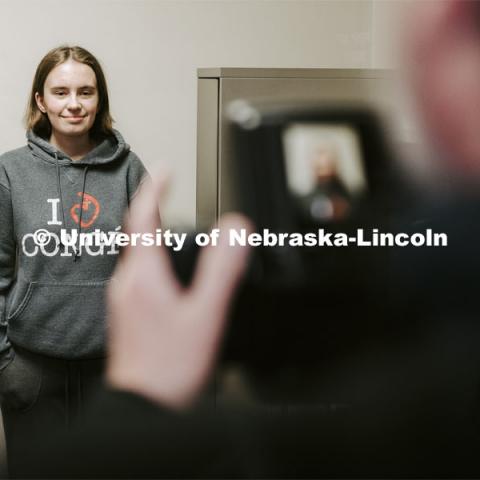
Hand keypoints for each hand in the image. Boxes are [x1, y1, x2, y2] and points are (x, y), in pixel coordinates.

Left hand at [106, 177, 251, 408]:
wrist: (144, 407)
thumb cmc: (170, 368)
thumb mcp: (206, 315)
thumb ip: (223, 270)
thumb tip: (236, 229)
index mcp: (144, 274)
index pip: (143, 217)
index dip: (155, 188)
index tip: (165, 167)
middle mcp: (128, 282)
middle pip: (137, 231)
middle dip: (153, 204)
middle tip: (169, 187)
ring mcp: (124, 298)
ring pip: (137, 251)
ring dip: (153, 230)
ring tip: (171, 218)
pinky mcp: (128, 312)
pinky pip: (139, 271)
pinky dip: (153, 255)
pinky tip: (170, 268)